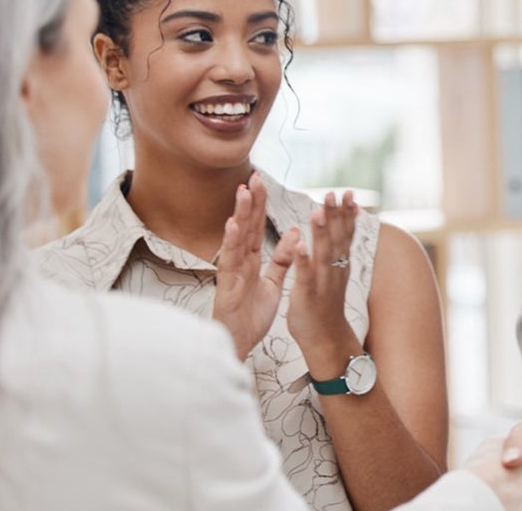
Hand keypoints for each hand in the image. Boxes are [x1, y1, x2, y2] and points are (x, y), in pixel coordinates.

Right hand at [212, 172, 299, 360]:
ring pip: (236, 239)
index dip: (260, 206)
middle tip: (254, 176)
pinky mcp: (227, 287)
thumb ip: (282, 259)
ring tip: (244, 192)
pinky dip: (231, 243)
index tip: (262, 183)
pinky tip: (233, 225)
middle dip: (250, 202)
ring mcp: (231, 274)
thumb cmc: (252, 316)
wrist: (239, 345)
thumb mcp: (273, 284)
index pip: (256, 228)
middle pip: (245, 227)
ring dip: (240, 215)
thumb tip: (295, 233)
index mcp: (251, 261)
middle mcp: (239, 263)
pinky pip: (229, 262)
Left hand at [287, 191, 360, 372]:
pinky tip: (300, 247)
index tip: (348, 193)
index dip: (347, 214)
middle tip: (336, 192)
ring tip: (318, 210)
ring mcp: (321, 283)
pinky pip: (304, 276)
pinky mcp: (307, 296)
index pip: (344, 234)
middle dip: (337, 215)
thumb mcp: (334, 275)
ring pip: (322, 253)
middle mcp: (334, 270)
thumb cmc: (326, 306)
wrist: (326, 339)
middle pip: (336, 238)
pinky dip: (303, 261)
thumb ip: (336, 252)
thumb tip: (341, 230)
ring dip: (321, 232)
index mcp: (338, 264)